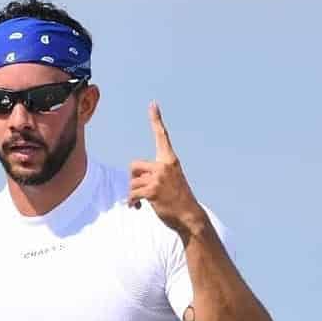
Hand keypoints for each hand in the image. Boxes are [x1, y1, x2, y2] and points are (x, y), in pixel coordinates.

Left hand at [128, 102, 206, 235]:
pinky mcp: (152, 191)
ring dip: (133, 194)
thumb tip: (132, 184)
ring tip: (141, 202)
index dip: (156, 120)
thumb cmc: (177, 200)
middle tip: (140, 189)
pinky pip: (132, 194)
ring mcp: (159, 178)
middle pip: (133, 165)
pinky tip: (138, 208)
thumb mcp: (169, 181)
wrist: (190, 216)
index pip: (162, 136)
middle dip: (132, 179)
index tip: (152, 104)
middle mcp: (164, 166)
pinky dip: (132, 203)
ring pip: (131, 183)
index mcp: (170, 160)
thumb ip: (154, 175)